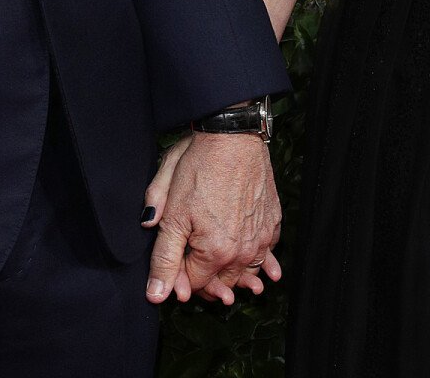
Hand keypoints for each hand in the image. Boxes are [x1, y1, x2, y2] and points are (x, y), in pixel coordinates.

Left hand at [142, 131, 281, 304]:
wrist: (232, 134)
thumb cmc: (200, 166)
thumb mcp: (172, 212)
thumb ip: (164, 258)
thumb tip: (156, 295)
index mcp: (216, 252)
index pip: (194, 285)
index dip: (179, 279)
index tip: (173, 266)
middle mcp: (243, 251)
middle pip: (222, 283)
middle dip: (207, 280)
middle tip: (194, 267)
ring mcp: (261, 236)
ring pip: (246, 271)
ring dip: (236, 276)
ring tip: (228, 279)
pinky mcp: (272, 221)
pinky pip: (266, 251)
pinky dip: (259, 258)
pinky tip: (253, 260)